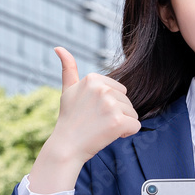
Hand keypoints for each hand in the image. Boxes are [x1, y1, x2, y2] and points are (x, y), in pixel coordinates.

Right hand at [50, 46, 140, 162]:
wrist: (66, 146)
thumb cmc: (69, 118)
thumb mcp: (68, 90)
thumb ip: (68, 68)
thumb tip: (59, 47)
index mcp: (93, 78)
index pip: (119, 89)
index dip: (110, 103)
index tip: (93, 111)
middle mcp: (102, 89)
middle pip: (127, 101)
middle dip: (117, 113)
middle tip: (97, 122)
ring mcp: (111, 105)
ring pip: (132, 113)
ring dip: (122, 124)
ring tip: (102, 128)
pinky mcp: (118, 121)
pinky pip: (136, 126)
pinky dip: (127, 133)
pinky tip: (110, 135)